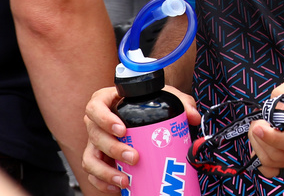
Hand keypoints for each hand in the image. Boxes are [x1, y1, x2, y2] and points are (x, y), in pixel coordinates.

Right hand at [82, 85, 198, 192]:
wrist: (147, 114)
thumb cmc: (150, 102)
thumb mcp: (165, 96)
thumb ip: (181, 102)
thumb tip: (193, 117)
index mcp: (106, 102)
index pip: (95, 107)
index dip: (104, 119)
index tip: (122, 129)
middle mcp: (96, 123)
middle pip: (95, 136)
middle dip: (114, 149)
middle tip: (135, 157)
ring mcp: (94, 142)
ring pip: (90, 159)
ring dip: (105, 172)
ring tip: (125, 179)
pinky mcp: (97, 159)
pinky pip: (93, 173)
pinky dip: (103, 182)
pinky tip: (118, 187)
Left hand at [248, 72, 283, 177]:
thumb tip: (270, 107)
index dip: (273, 138)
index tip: (258, 126)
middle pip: (281, 156)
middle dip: (261, 141)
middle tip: (256, 121)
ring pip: (277, 164)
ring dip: (260, 148)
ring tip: (258, 129)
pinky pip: (280, 166)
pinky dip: (266, 157)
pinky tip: (264, 142)